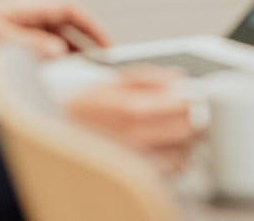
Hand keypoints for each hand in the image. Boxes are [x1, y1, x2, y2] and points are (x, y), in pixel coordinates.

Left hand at [0, 0, 110, 73]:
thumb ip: (31, 45)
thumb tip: (59, 52)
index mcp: (29, 7)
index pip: (71, 11)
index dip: (92, 26)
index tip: (106, 44)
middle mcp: (28, 17)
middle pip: (67, 27)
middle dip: (86, 43)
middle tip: (98, 62)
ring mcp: (21, 31)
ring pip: (55, 41)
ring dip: (68, 55)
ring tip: (78, 73)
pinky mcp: (11, 45)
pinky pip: (40, 52)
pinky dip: (51, 62)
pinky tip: (51, 75)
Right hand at [67, 67, 199, 173]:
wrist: (61, 133)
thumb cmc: (85, 107)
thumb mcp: (113, 80)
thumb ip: (149, 77)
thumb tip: (176, 78)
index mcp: (132, 109)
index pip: (183, 105)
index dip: (193, 98)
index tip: (193, 94)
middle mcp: (136, 137)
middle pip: (187, 129)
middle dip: (191, 117)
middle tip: (186, 110)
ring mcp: (137, 159)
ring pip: (183, 153)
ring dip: (184, 140)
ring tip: (172, 129)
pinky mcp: (137, 175)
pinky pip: (171, 169)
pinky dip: (175, 157)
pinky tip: (164, 145)